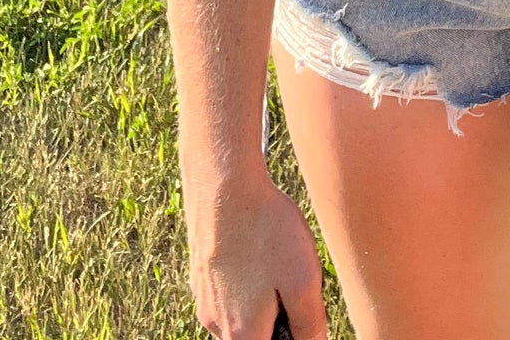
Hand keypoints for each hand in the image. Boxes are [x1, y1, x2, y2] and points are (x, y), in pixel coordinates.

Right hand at [184, 165, 327, 339]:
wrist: (222, 183)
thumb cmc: (265, 230)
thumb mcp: (303, 279)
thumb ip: (310, 324)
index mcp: (241, 335)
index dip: (290, 336)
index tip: (300, 314)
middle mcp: (215, 323)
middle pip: (253, 335)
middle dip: (277, 318)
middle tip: (292, 282)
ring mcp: (203, 296)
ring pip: (238, 312)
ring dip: (260, 297)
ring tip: (276, 258)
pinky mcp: (199, 270)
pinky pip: (226, 287)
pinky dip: (244, 276)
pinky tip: (256, 245)